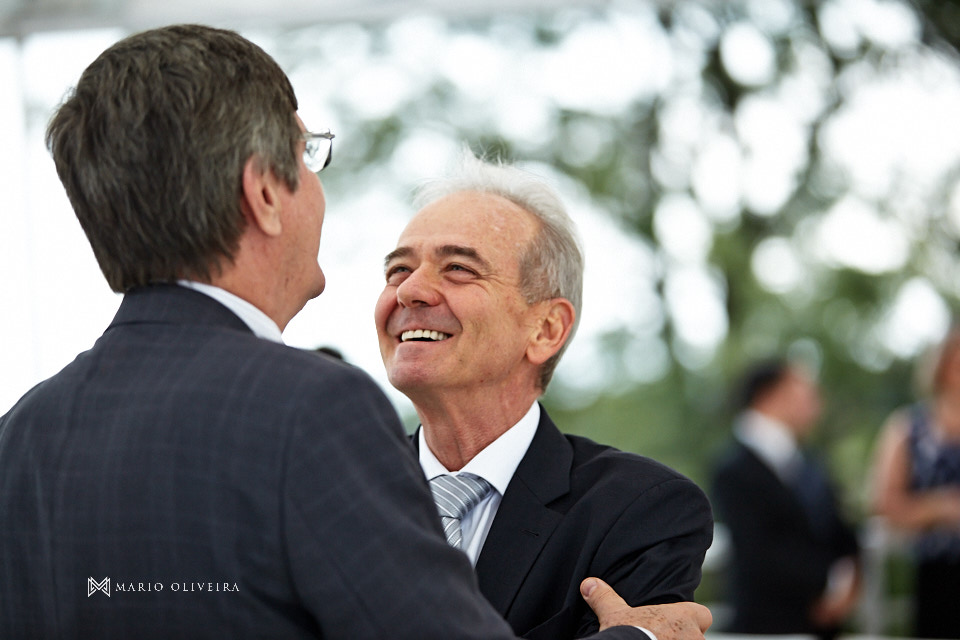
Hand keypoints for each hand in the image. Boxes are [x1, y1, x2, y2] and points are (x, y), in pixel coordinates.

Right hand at [580, 577, 711, 639]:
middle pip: (698, 637)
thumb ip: (604, 598)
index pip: (703, 614)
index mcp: (683, 616)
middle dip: (683, 639)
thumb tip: (589, 583)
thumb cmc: (629, 635)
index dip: (691, 619)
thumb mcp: (613, 614)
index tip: (675, 624)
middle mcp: (694, 636)